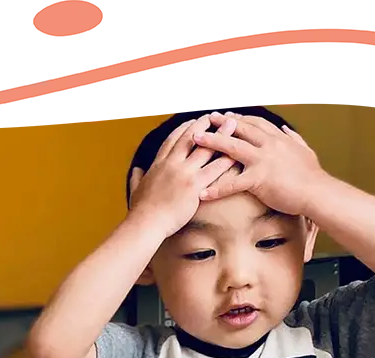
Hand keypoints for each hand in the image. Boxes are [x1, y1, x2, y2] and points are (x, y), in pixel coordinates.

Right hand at [128, 115, 240, 233]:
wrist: (146, 223)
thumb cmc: (141, 210)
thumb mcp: (135, 190)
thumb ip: (137, 178)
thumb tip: (136, 171)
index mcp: (158, 164)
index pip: (173, 139)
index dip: (185, 128)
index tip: (195, 122)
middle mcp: (172, 164)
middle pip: (191, 137)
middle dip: (204, 124)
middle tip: (217, 116)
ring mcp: (184, 173)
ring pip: (206, 148)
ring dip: (221, 134)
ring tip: (234, 125)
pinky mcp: (195, 186)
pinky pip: (216, 169)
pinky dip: (228, 159)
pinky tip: (239, 152)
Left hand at [193, 113, 330, 215]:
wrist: (318, 192)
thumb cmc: (312, 175)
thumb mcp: (305, 150)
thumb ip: (293, 138)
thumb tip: (286, 128)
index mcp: (278, 138)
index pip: (255, 123)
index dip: (239, 119)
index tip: (226, 116)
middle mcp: (269, 145)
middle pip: (240, 129)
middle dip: (221, 123)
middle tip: (205, 119)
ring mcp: (263, 160)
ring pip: (232, 147)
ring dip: (212, 142)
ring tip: (195, 139)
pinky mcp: (259, 179)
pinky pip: (233, 183)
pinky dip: (217, 188)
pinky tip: (203, 193)